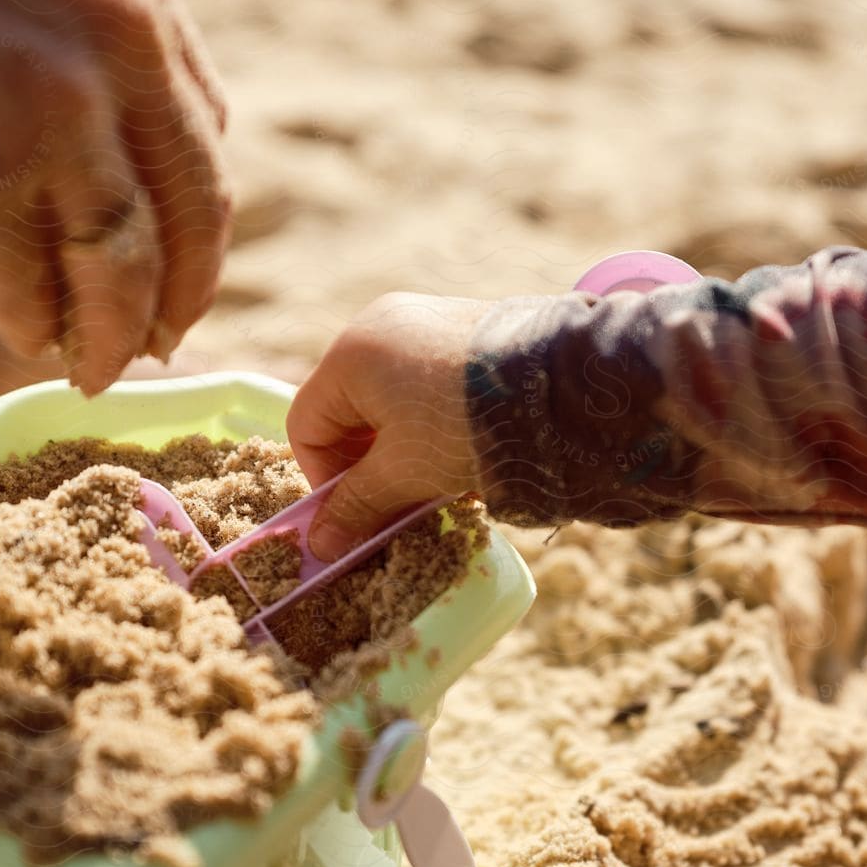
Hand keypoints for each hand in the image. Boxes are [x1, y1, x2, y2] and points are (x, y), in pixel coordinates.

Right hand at [287, 294, 487, 558]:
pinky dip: (436, 427)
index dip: (325, 481)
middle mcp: (381, 325)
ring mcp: (427, 321)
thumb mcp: (403, 474)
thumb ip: (357, 507)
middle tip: (401, 507)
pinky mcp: (469, 328)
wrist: (560, 383)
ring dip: (406, 453)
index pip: (307, 426)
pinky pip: (431, 386)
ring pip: (394, 403)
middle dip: (370, 468)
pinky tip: (468, 455)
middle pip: (350, 413)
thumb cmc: (461, 427)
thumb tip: (319, 546)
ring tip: (441, 485)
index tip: (359, 515)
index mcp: (349, 354)